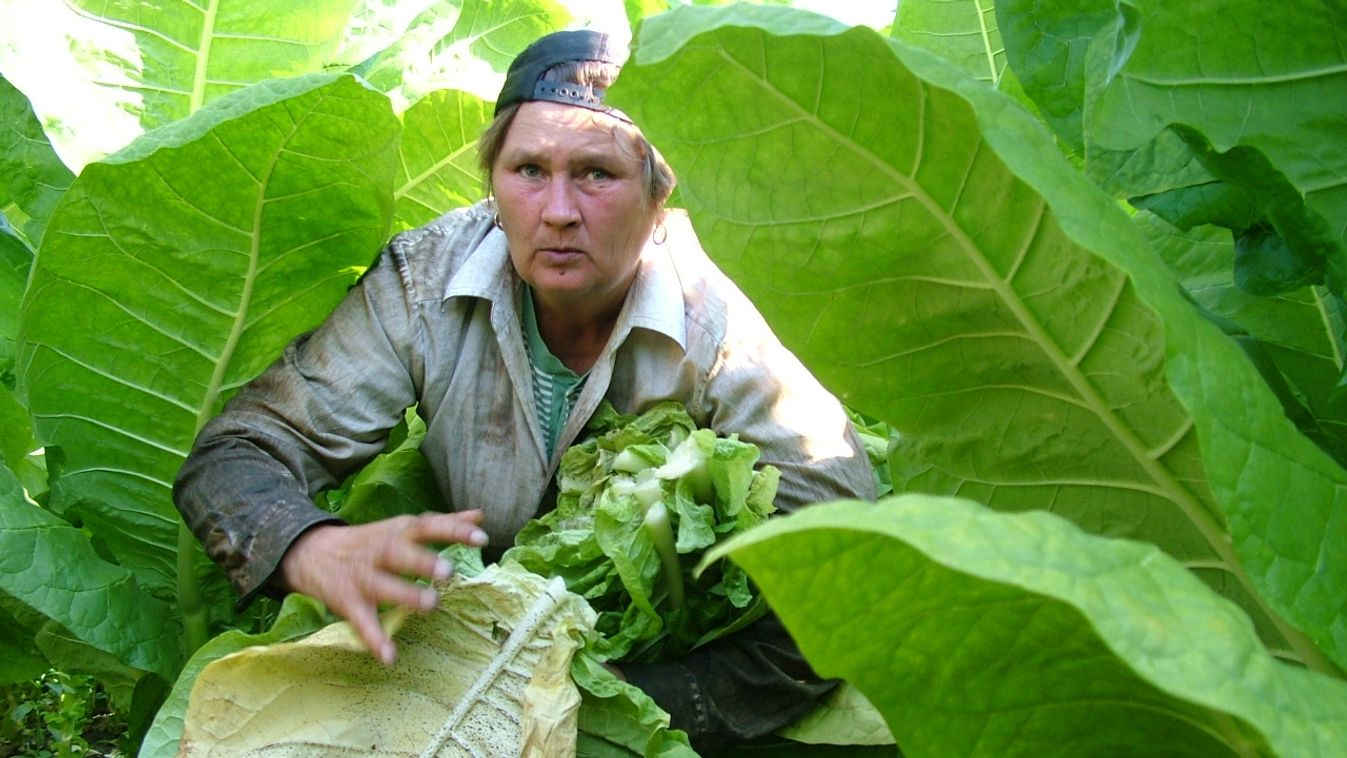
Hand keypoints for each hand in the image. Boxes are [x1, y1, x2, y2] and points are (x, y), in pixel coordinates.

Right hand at [280, 510, 487, 665]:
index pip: (427, 526)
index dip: (454, 530)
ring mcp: (363, 577)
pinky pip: (362, 622)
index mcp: (398, 532)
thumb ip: (442, 523)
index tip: (481, 538)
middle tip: (448, 571)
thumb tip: (480, 516)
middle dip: (423, 561)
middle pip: (400, 554)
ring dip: (405, 595)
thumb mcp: (402, 527)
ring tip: (430, 604)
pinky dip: (374, 640)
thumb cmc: (371, 541)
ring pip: (383, 586)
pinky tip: (390, 657)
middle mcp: (380, 552)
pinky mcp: (348, 602)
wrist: (312, 553)